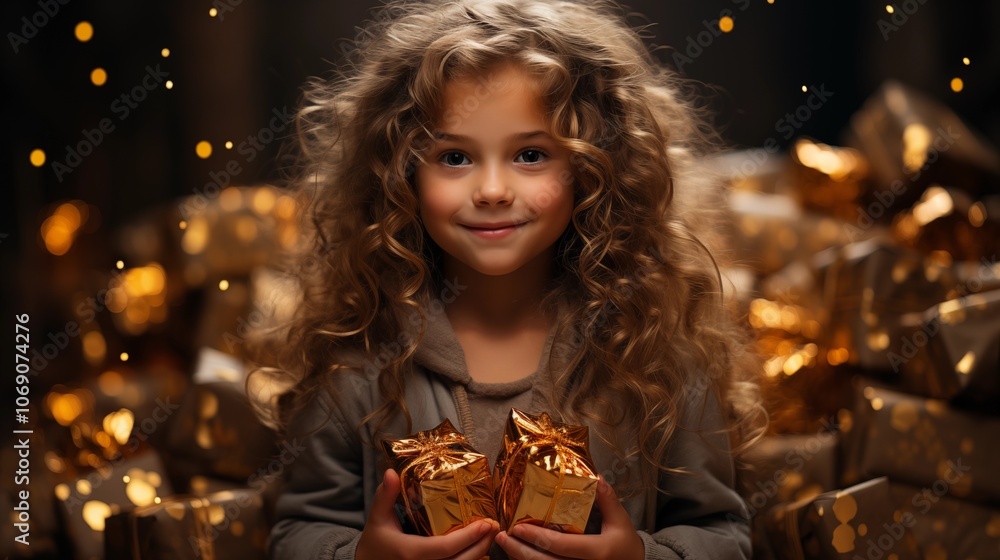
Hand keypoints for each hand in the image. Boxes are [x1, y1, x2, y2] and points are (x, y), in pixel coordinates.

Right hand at [356, 468, 499, 559]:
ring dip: (479, 554)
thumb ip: (385, 495)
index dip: (468, 537)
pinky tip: (477, 550)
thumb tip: (391, 472)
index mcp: (411, 553)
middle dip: (481, 545)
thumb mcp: (377, 518)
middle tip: (493, 526)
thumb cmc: (375, 543)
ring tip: (488, 536)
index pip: (445, 548)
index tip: (486, 523)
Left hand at [495, 477, 644, 559]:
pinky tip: (518, 555)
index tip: (518, 526)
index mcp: (596, 552)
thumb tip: (595, 476)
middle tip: (502, 536)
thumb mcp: (620, 521)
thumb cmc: (624, 544)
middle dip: (520, 550)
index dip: (537, 537)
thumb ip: (607, 499)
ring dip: (520, 559)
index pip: (561, 545)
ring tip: (503, 544)